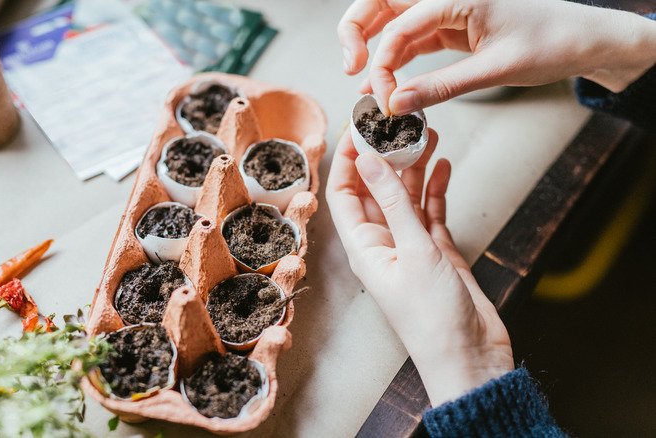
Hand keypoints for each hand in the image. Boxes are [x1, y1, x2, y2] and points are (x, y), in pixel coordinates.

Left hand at [326, 129, 513, 405]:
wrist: (470, 357)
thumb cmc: (434, 317)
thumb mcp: (413, 250)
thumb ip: (393, 202)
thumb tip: (367, 158)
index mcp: (363, 246)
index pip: (344, 192)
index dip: (349, 157)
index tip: (362, 124)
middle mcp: (382, 243)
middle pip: (376, 188)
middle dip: (386, 155)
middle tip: (401, 122)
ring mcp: (410, 246)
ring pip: (406, 196)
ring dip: (414, 166)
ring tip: (427, 133)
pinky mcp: (437, 251)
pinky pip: (431, 211)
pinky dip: (436, 188)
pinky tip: (443, 164)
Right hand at [338, 0, 655, 115]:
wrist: (584, 40)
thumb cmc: (551, 42)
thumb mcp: (495, 69)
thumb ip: (441, 87)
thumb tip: (398, 104)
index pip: (400, 23)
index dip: (383, 62)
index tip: (383, 98)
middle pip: (382, 3)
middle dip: (357, 31)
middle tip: (351, 67)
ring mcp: (446, 10)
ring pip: (392, 20)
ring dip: (373, 46)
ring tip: (362, 81)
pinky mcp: (450, 27)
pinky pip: (411, 39)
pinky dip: (395, 60)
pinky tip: (385, 84)